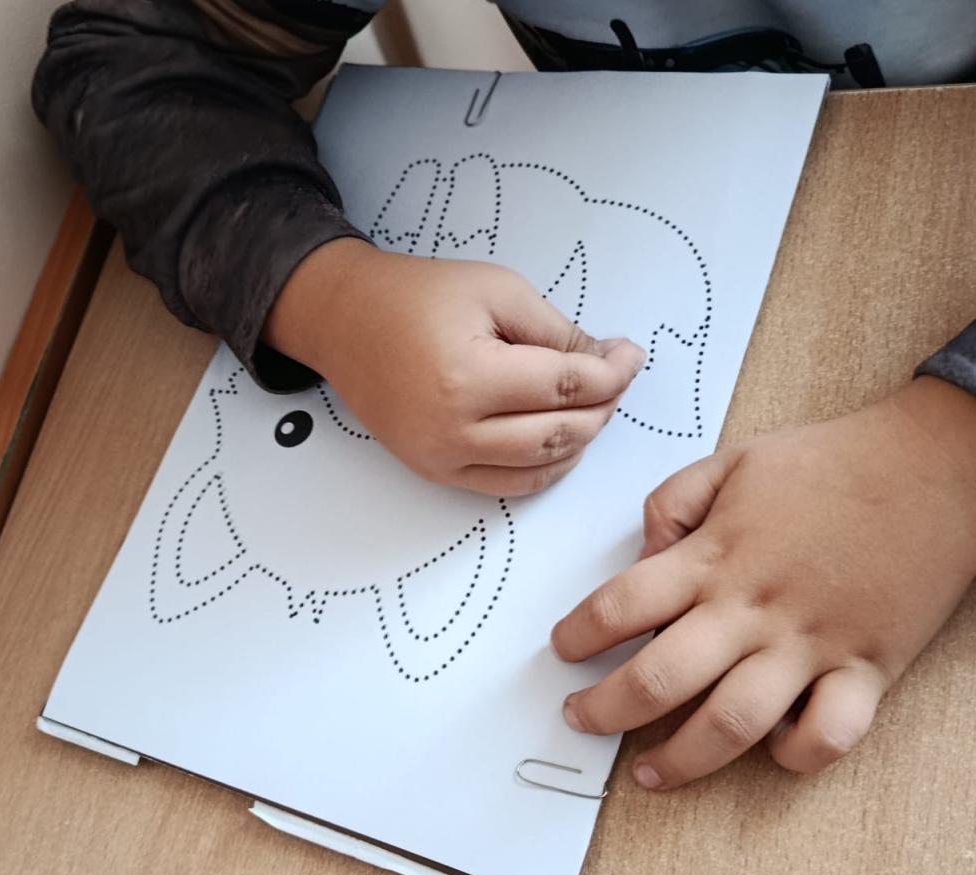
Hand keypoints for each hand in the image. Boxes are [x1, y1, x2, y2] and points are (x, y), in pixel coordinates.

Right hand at [264, 239, 644, 494]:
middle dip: (602, 406)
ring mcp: (443, 458)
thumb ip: (555, 331)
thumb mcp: (495, 289)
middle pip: (560, 432)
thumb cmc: (416, 297)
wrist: (345, 323)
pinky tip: (564, 439)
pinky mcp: (437, 472)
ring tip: (593, 403)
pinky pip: (509, 484)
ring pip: (541, 465)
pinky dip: (547, 467)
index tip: (630, 355)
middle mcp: (453, 429)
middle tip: (616, 377)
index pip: (564, 386)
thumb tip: (607, 361)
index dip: (610, 373)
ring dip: (581, 438)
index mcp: (467, 376)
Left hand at [551, 377, 975, 787]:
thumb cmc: (832, 464)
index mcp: (717, 557)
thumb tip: (644, 553)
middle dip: (605, 710)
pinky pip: (828, 734)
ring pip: (731, 723)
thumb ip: (675, 502)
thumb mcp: (736, 460)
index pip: (622, 605)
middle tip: (580, 720)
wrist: (938, 469)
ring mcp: (811, 645)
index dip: (580, 634)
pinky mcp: (866, 669)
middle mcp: (755, 609)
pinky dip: (796, 754)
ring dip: (680, 758)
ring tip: (647, 772)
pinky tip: (771, 751)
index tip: (563, 649)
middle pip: (659, 678)